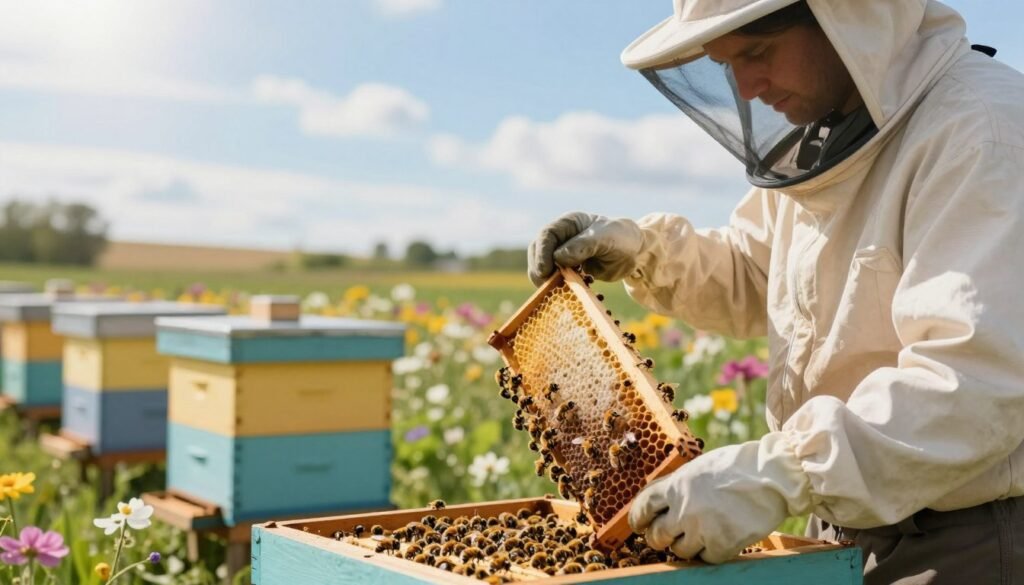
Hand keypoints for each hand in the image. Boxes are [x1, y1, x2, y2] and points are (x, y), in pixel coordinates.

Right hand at [527, 212, 643, 286]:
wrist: (634, 251)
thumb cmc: (621, 238)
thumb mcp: (605, 239)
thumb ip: (582, 246)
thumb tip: (558, 258)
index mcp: (568, 224)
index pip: (546, 236)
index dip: (542, 253)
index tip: (545, 270)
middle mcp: (562, 237)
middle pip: (538, 251)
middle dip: (539, 268)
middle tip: (546, 284)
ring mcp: (563, 253)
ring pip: (544, 266)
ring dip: (547, 279)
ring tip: (557, 289)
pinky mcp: (569, 268)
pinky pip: (556, 278)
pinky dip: (558, 286)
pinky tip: (569, 291)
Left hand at [628, 438, 802, 563]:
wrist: (772, 475)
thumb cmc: (736, 466)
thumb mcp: (698, 467)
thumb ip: (678, 484)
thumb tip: (659, 500)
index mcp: (676, 485)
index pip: (643, 507)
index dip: (637, 519)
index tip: (639, 524)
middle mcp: (684, 509)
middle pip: (656, 536)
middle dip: (658, 537)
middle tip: (666, 535)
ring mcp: (703, 529)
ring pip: (679, 551)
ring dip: (685, 546)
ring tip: (698, 534)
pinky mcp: (723, 545)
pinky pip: (705, 559)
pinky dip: (709, 553)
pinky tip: (717, 540)